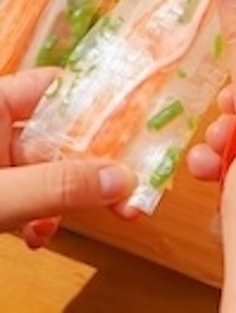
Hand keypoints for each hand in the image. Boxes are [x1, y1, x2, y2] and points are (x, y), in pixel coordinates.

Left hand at [0, 68, 135, 247]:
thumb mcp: (2, 195)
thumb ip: (57, 186)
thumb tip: (122, 179)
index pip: (59, 88)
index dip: (98, 104)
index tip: (136, 127)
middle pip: (63, 133)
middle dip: (95, 164)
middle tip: (131, 186)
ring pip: (51, 169)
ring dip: (71, 197)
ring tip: (98, 217)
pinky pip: (31, 196)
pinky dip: (42, 215)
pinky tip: (40, 235)